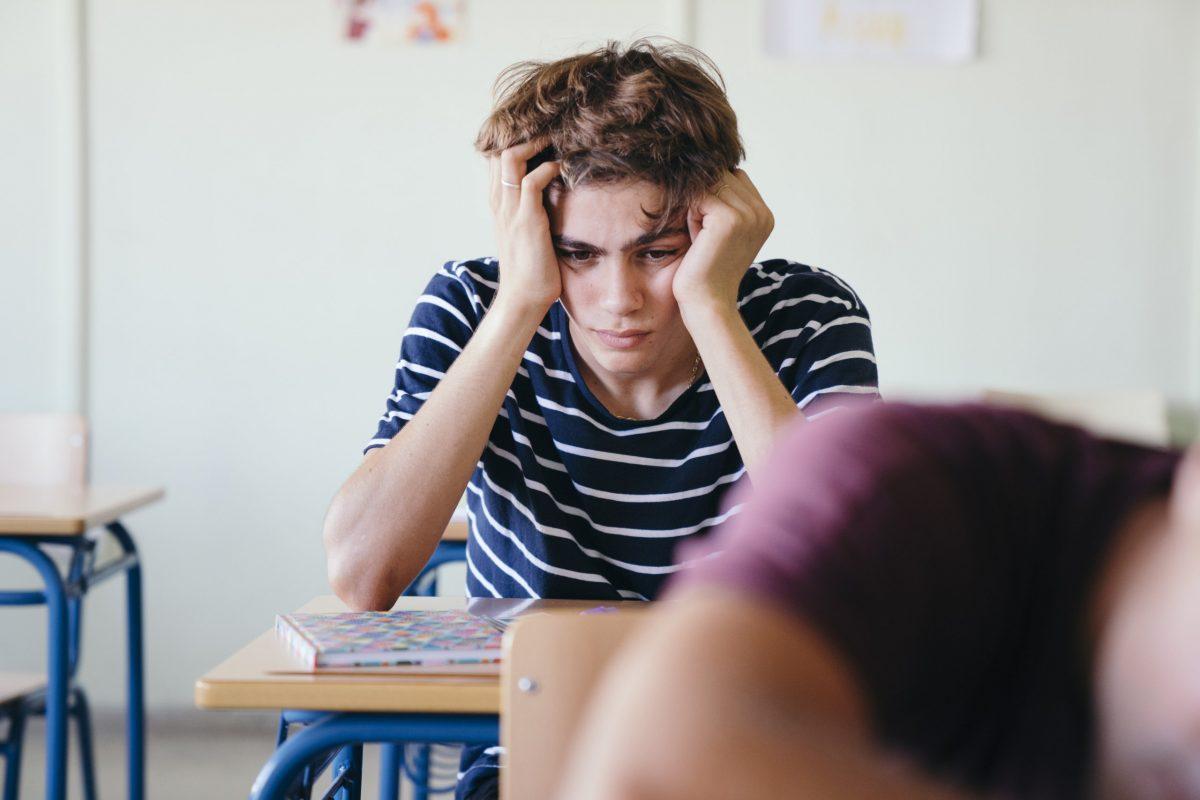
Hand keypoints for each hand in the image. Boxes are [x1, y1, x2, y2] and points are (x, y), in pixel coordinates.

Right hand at [488, 140, 562, 318]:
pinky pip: (532, 181)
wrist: (523, 299)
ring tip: (556, 140)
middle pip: (498, 149)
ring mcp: (510, 210)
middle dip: (524, 133)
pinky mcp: (527, 220)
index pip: (495, 157)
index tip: (540, 133)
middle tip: (550, 130)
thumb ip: (532, 210)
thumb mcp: (527, 232)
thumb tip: (553, 194)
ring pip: (511, 157)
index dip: (514, 139)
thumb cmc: (531, 269)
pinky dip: (549, 168)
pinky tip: (564, 168)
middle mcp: (499, 202)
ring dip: (536, 143)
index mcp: (498, 204)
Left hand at [673, 169, 773, 312]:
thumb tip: (704, 168)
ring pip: (711, 184)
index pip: (735, 178)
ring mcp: (749, 215)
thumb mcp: (719, 232)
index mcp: (765, 216)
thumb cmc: (705, 269)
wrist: (706, 303)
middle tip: (701, 233)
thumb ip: (722, 203)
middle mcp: (762, 213)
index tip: (706, 227)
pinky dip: (690, 214)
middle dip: (704, 197)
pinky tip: (695, 238)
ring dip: (696, 205)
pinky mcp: (730, 219)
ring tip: (699, 235)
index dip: (714, 194)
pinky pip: (700, 196)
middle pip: (723, 176)